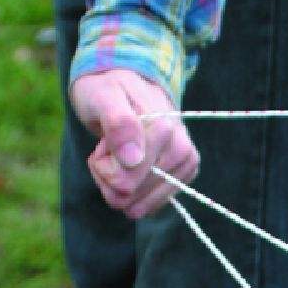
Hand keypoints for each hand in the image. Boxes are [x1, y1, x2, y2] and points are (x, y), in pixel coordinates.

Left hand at [69, 68, 199, 219]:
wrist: (129, 82)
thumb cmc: (109, 89)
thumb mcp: (102, 96)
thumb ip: (117, 122)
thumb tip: (133, 159)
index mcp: (162, 130)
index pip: (123, 182)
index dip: (101, 167)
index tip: (102, 144)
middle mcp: (180, 149)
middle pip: (130, 195)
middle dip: (109, 177)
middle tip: (109, 148)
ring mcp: (186, 163)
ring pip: (140, 204)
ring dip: (120, 185)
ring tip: (120, 156)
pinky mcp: (186, 174)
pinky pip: (152, 204)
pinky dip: (135, 192)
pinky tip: (133, 169)